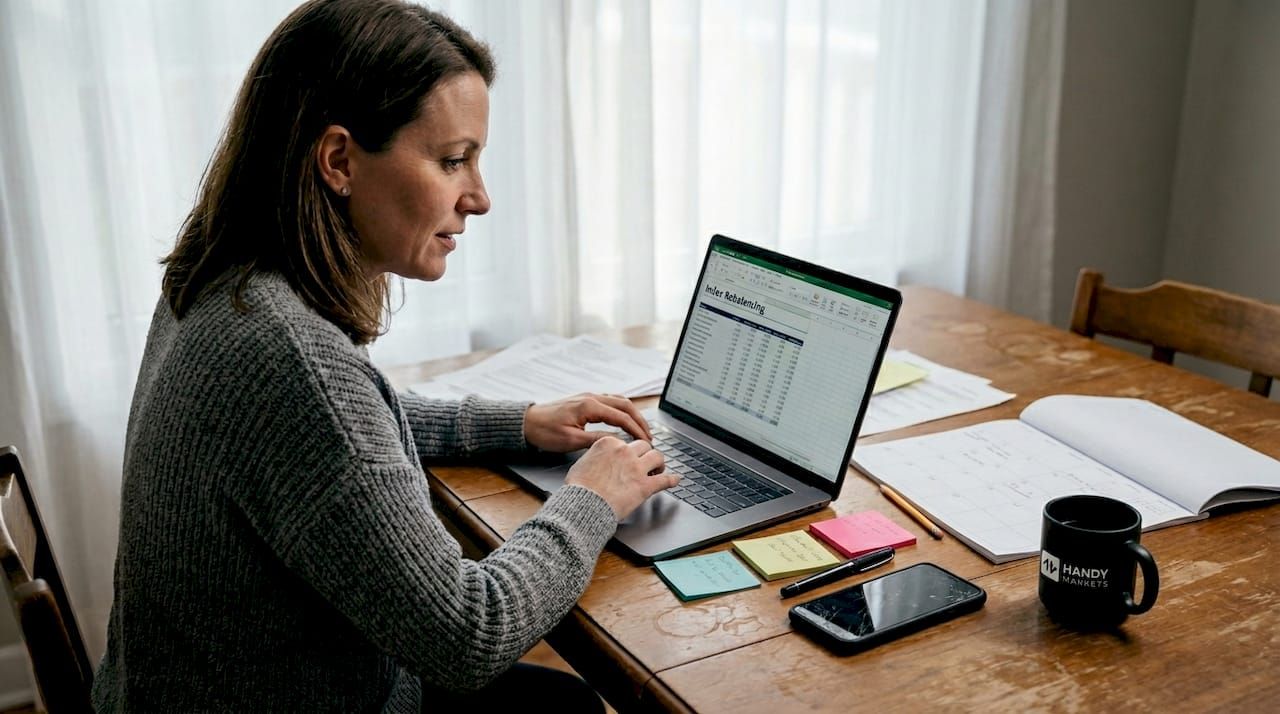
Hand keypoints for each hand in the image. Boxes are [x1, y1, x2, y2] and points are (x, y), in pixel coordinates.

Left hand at [523, 393, 651, 452]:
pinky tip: (624, 420)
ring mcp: (588, 396)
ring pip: (619, 401)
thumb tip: (618, 442)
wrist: (526, 423)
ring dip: (632, 414)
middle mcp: (591, 397)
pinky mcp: (584, 400)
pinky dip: (622, 410)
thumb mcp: (571, 440)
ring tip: (641, 429)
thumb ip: (597, 439)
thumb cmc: (544, 432)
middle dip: (640, 420)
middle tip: (649, 436)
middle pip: (625, 405)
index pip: (621, 417)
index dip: (636, 430)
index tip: (646, 442)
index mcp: (589, 405)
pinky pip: (610, 401)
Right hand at [565, 437, 678, 520]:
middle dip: (645, 453)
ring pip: (657, 456)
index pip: (625, 442)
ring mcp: (636, 468)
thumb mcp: (582, 462)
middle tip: (646, 462)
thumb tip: (598, 459)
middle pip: (644, 445)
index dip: (628, 451)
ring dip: (659, 463)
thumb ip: (595, 456)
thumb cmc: (578, 488)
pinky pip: (664, 480)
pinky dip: (672, 480)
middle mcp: (624, 452)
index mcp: (609, 443)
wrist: (582, 505)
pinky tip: (675, 480)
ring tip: (659, 469)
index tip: (629, 457)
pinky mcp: (645, 485)